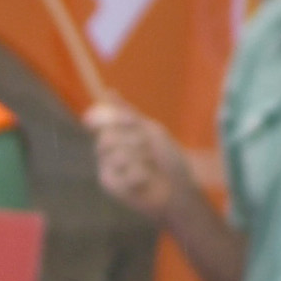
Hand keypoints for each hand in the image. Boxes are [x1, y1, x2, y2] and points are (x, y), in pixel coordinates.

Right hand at [85, 103, 195, 224]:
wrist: (177, 190)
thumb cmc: (168, 160)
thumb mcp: (151, 131)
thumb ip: (128, 113)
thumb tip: (109, 91)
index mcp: (120, 134)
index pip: (103, 119)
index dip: (110, 117)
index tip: (126, 121)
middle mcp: (110, 149)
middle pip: (107, 135)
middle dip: (134, 140)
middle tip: (150, 150)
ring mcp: (107, 166)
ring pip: (112, 151)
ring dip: (138, 156)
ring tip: (150, 166)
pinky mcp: (109, 183)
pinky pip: (117, 169)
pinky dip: (137, 173)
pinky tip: (145, 181)